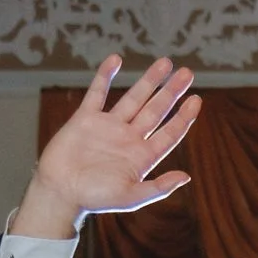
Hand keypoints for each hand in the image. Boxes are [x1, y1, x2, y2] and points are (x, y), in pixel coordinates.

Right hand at [12, 56, 200, 240]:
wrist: (60, 191)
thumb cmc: (95, 198)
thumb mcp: (131, 196)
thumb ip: (158, 187)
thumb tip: (186, 177)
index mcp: (143, 156)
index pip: (170, 132)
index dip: (184, 116)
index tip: (197, 99)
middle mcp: (129, 138)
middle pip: (156, 110)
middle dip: (172, 91)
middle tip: (187, 72)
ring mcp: (108, 126)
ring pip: (133, 98)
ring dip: (148, 80)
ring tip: (165, 63)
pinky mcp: (85, 119)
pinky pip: (97, 93)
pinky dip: (105, 76)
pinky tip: (116, 59)